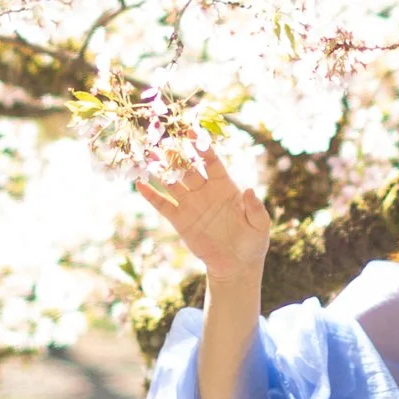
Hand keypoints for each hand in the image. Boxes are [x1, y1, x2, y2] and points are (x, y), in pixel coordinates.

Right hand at [138, 137, 271, 283]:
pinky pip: (163, 205)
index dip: (201, 147)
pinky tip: (139, 184)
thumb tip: (249, 190)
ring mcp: (191, 204)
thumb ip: (255, 208)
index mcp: (225, 186)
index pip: (211, 161)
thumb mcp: (259, 225)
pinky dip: (151, 195)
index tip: (191, 133)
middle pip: (188, 169)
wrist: (236, 265)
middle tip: (163, 141)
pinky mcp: (180, 220)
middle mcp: (205, 191)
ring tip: (147, 156)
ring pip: (172, 183)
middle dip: (176, 156)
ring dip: (160, 170)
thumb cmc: (252, 241)